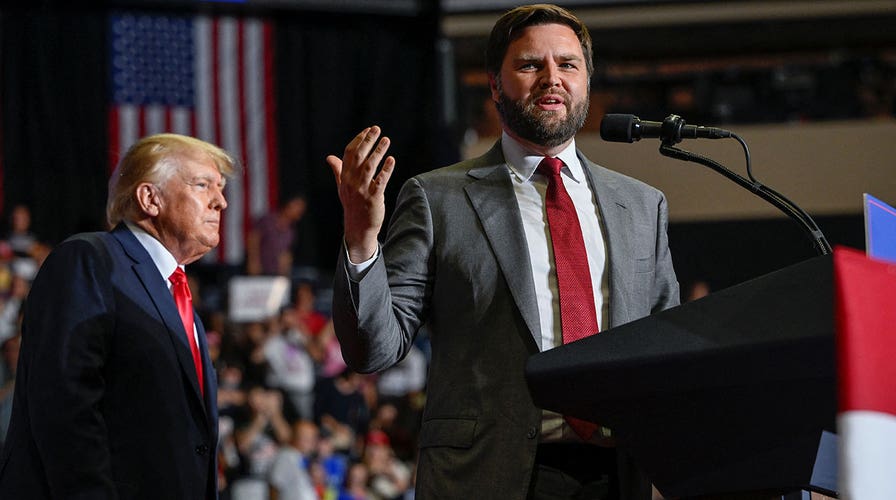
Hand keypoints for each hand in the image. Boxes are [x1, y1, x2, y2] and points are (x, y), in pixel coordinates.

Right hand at [326, 126, 395, 262]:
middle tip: (376, 128)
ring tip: (386, 140)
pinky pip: (380, 181)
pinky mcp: (373, 198)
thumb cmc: (352, 205)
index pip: (349, 154)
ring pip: (369, 166)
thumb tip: (329, 157)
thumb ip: (338, 170)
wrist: (358, 228)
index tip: (368, 129)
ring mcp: (362, 190)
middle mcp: (351, 182)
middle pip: (358, 156)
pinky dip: (386, 170)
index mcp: (344, 177)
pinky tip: (391, 160)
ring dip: (378, 152)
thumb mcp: (342, 187)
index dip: (358, 140)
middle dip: (367, 141)